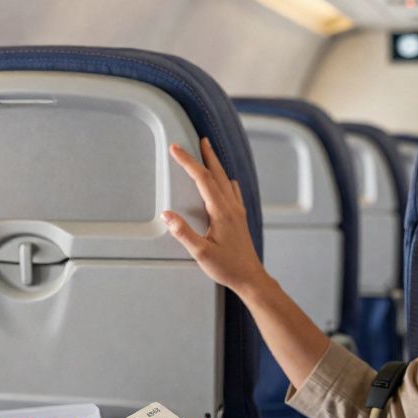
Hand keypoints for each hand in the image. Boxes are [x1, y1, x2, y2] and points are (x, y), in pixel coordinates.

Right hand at [164, 138, 268, 294]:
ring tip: (209, 154)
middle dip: (206, 155)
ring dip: (216, 165)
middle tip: (200, 140)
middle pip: (217, 173)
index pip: (201, 179)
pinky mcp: (240, 218)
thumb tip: (167, 215)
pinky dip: (225, 180)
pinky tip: (225, 182)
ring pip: (225, 180)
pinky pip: (233, 191)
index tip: (176, 149)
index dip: (188, 161)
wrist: (250, 277)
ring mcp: (237, 211)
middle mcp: (231, 207)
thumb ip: (183, 233)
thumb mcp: (200, 253)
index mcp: (221, 211)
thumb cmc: (227, 267)